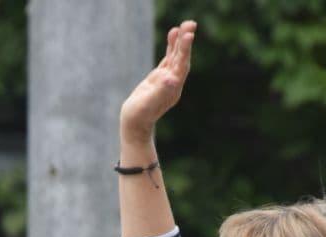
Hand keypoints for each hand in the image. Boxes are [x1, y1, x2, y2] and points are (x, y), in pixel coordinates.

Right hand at [120, 20, 196, 142]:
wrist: (135, 124)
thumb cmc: (139, 115)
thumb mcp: (149, 103)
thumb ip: (161, 90)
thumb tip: (171, 78)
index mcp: (173, 88)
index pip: (181, 65)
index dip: (185, 50)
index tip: (188, 35)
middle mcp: (173, 82)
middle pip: (182, 58)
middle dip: (186, 41)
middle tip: (190, 23)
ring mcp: (168, 79)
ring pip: (176, 57)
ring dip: (180, 42)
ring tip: (184, 25)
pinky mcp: (160, 78)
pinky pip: (168, 59)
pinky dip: (172, 47)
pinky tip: (173, 35)